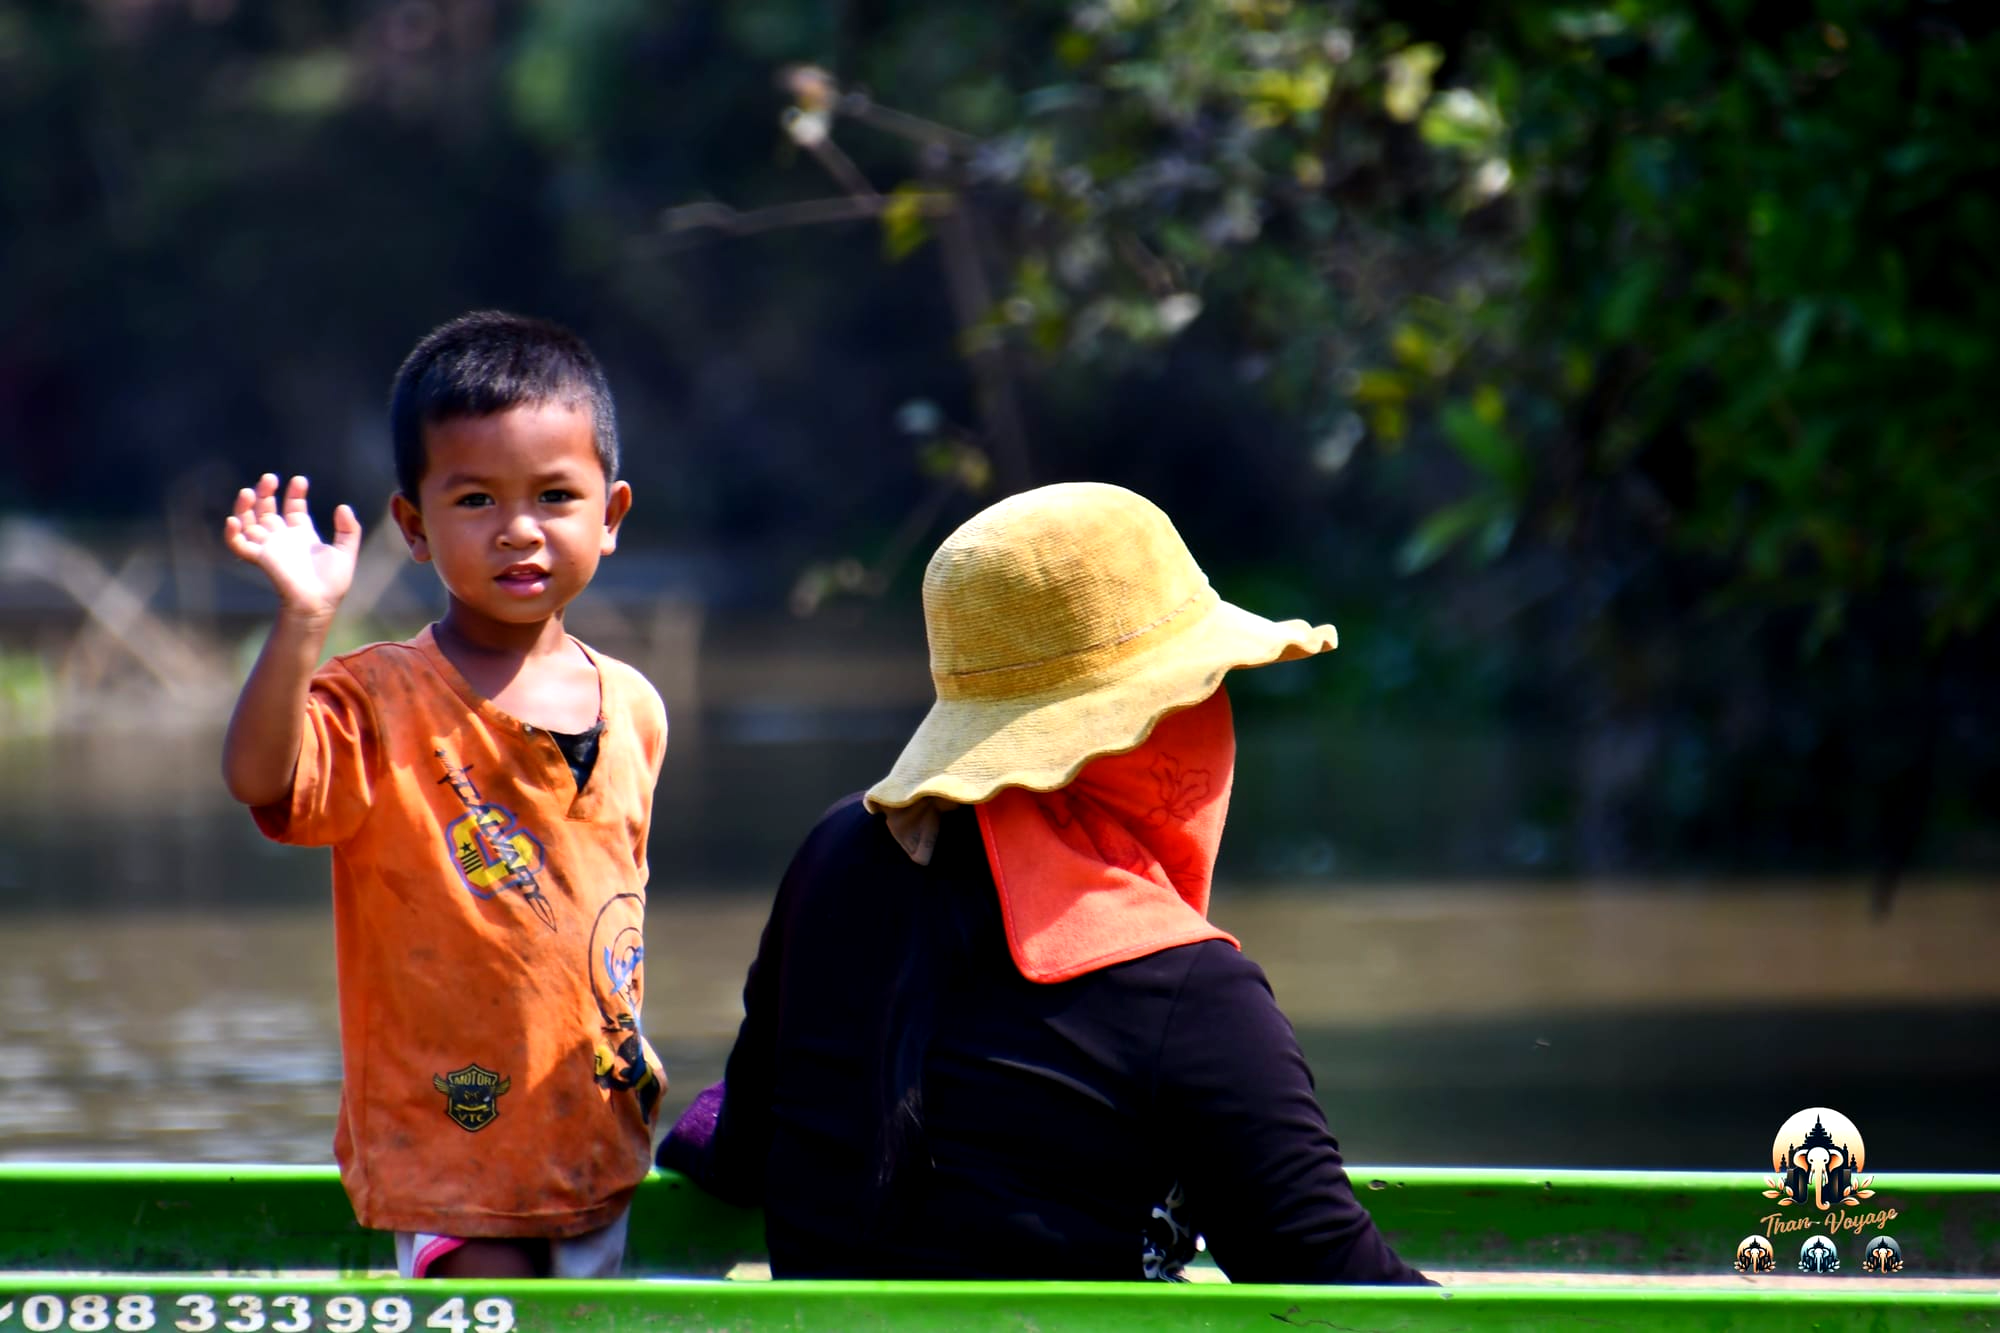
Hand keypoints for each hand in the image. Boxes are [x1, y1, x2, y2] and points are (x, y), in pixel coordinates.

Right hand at [223, 474, 361, 618]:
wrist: (318, 604)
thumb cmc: (332, 583)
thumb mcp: (346, 551)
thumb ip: (348, 529)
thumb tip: (343, 506)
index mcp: (302, 534)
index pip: (294, 507)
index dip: (295, 493)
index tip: (299, 480)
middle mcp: (283, 538)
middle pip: (267, 509)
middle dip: (266, 492)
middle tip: (270, 478)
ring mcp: (270, 547)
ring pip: (249, 521)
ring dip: (245, 506)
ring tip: (248, 491)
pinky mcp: (260, 559)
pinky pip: (239, 545)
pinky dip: (232, 533)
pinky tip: (234, 520)